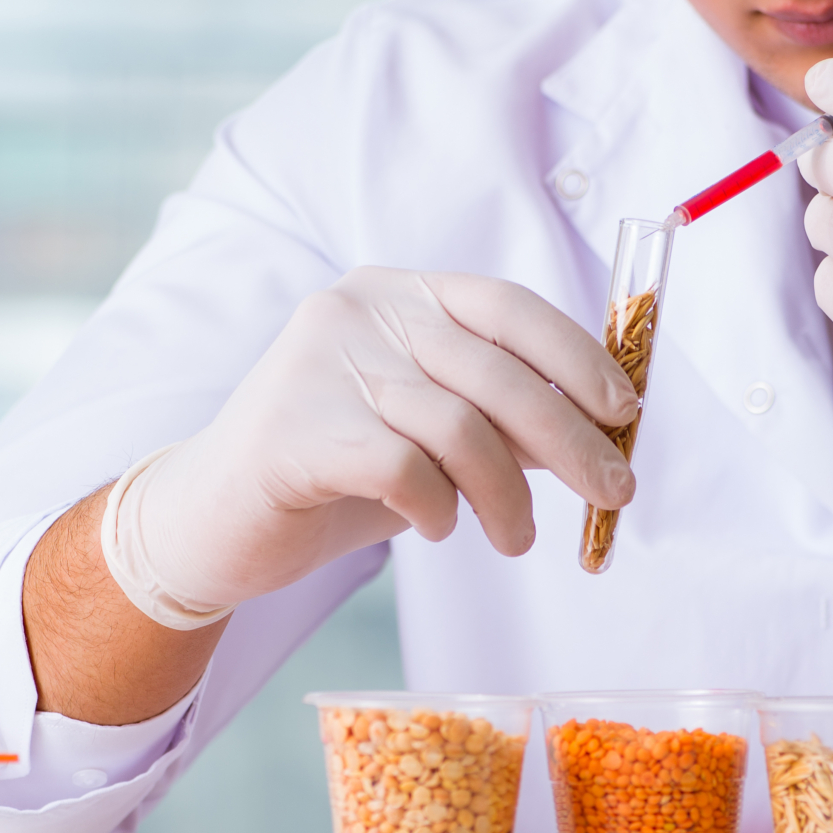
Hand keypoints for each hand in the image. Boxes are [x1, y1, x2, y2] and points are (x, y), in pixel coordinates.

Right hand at [114, 268, 639, 619]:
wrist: (209, 520)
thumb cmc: (331, 473)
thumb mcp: (425, 430)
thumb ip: (497, 415)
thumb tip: (601, 429)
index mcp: (393, 293)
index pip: (507, 306)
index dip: (576, 356)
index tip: (624, 411)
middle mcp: (356, 312)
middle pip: (497, 372)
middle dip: (570, 440)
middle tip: (612, 493)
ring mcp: (321, 366)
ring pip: (460, 429)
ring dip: (508, 496)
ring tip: (515, 540)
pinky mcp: (295, 431)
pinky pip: (407, 471)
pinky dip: (439, 508)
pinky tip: (436, 529)